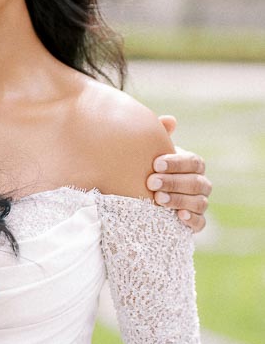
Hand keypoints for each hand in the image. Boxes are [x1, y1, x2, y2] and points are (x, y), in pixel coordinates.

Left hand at [148, 115, 210, 232]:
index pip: (194, 162)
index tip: (156, 164)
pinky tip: (179, 216)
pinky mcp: (195, 222)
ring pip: (199, 202)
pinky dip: (192, 220)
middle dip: (174, 182)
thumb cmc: (148, 168)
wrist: (143, 195)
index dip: (177, 163)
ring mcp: (200, 203)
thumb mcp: (151, 152)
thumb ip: (159, 135)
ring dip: (179, 200)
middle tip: (151, 182)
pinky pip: (200, 222)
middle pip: (196, 182)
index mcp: (192, 165)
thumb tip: (170, 120)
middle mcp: (200, 183)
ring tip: (159, 199)